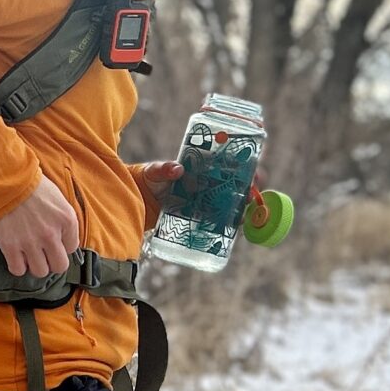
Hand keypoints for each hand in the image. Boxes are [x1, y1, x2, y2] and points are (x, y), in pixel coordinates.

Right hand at [0, 174, 80, 277]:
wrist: (6, 181)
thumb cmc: (32, 186)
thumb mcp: (59, 199)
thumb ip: (64, 221)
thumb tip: (64, 239)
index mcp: (67, 221)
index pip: (72, 248)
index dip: (62, 245)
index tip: (54, 239)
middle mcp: (51, 235)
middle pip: (59, 266)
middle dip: (53, 261)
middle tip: (45, 253)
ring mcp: (30, 243)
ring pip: (40, 271)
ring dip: (36, 265)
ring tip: (30, 255)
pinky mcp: (10, 247)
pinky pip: (18, 270)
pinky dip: (18, 266)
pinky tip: (17, 257)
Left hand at [133, 159, 268, 227]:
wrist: (134, 201)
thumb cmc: (145, 179)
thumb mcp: (153, 171)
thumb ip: (163, 168)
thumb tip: (177, 169)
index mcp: (200, 167)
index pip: (227, 164)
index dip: (245, 166)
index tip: (255, 169)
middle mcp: (205, 183)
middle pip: (234, 185)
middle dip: (248, 188)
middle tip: (253, 192)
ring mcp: (201, 201)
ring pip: (228, 203)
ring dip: (241, 207)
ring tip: (246, 211)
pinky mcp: (195, 217)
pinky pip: (216, 220)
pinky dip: (227, 223)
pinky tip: (235, 226)